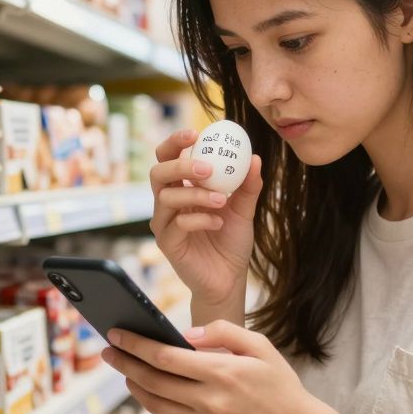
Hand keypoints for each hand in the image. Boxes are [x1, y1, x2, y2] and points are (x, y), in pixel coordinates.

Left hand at [102, 320, 318, 413]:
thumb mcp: (259, 345)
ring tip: (124, 371)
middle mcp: (210, 401)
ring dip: (134, 385)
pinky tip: (149, 389)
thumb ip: (221, 331)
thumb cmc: (279, 383)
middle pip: (152, 380)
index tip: (116, 334)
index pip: (164, 356)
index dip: (135, 344)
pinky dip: (154, 402)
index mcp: (222, 372)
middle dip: (124, 363)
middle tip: (108, 351)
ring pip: (155, 403)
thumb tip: (185, 333)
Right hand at [149, 130, 263, 306]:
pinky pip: (176, 224)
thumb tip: (254, 157)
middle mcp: (168, 203)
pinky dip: (200, 219)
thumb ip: (247, 186)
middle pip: (158, 173)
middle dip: (181, 166)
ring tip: (222, 200)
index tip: (196, 134)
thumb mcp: (244, 210)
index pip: (168, 158)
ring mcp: (164, 223)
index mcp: (182, 188)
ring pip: (166, 198)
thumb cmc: (231, 242)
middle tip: (207, 167)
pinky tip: (219, 223)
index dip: (175, 143)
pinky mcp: (167, 243)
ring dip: (196, 195)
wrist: (229, 279)